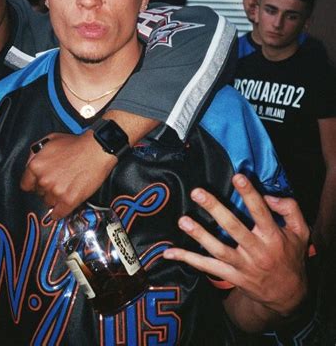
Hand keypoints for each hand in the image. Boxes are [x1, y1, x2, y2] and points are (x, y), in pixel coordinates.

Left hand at [20, 131, 116, 218]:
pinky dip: (59, 212)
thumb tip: (30, 165)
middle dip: (46, 188)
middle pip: (39, 193)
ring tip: (66, 188)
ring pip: (49, 202)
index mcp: (35, 166)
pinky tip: (62, 207)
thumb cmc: (75, 144)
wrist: (96, 150)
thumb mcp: (49, 141)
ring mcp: (56, 192)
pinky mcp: (68, 201)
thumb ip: (35, 154)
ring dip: (55, 198)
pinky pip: (58, 214)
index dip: (33, 183)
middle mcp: (43, 180)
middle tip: (58, 180)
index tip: (39, 184)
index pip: (26, 184)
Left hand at [163, 174, 308, 318]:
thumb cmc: (291, 256)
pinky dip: (188, 259)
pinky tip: (169, 252)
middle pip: (234, 228)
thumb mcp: (301, 232)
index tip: (237, 176)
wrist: (288, 295)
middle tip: (197, 193)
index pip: (260, 212)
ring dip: (199, 235)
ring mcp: (243, 266)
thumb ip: (289, 209)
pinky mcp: (231, 276)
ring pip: (218, 250)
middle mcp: (257, 251)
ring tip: (183, 220)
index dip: (249, 194)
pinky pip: (207, 268)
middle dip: (215, 209)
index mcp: (273, 236)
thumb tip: (269, 195)